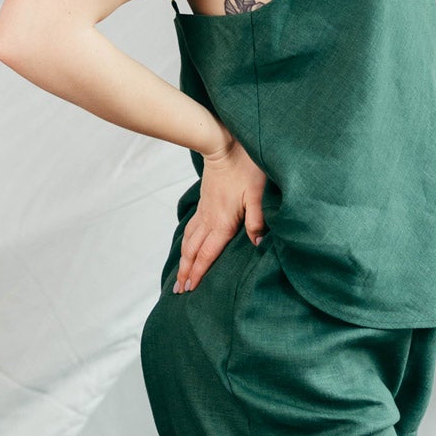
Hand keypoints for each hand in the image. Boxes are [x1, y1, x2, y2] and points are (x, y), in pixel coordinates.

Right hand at [175, 138, 267, 292]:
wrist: (224, 145)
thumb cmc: (245, 168)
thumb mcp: (257, 194)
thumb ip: (256, 220)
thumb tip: (257, 243)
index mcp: (222, 222)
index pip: (207, 254)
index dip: (198, 273)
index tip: (189, 288)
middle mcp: (209, 220)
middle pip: (193, 251)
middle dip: (185, 271)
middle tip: (178, 290)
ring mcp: (204, 211)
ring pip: (188, 240)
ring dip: (183, 259)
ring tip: (179, 274)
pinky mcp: (204, 203)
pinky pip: (191, 228)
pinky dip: (185, 242)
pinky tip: (186, 246)